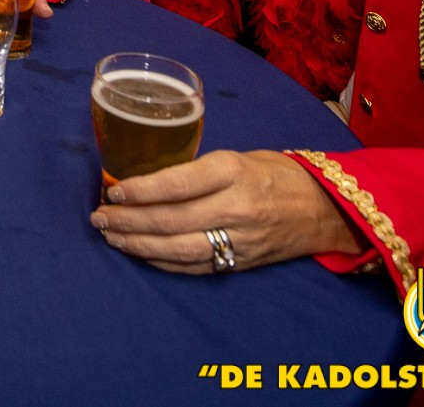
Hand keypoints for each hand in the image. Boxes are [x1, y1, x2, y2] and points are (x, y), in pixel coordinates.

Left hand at [89, 150, 361, 273]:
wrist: (325, 209)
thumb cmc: (277, 173)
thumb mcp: (239, 156)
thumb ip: (199, 169)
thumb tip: (149, 179)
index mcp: (233, 172)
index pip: (177, 183)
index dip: (140, 190)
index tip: (113, 190)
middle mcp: (235, 208)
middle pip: (170, 219)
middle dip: (128, 220)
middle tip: (98, 217)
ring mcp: (239, 240)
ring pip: (178, 249)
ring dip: (137, 244)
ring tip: (110, 236)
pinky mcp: (241, 263)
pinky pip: (194, 266)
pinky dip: (162, 262)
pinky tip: (139, 254)